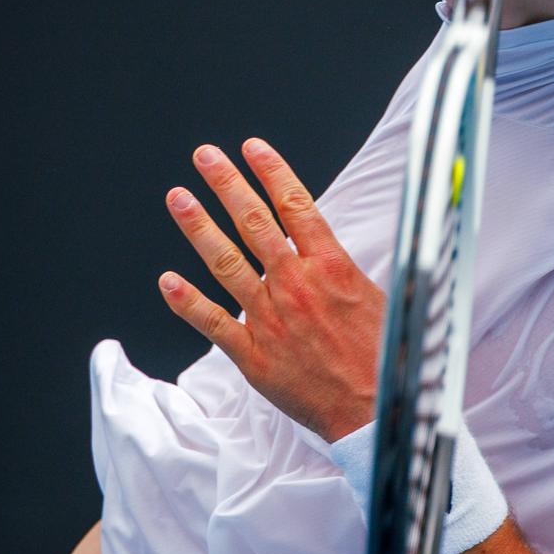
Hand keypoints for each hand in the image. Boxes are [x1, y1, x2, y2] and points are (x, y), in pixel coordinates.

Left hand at [158, 138, 383, 442]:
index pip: (297, 205)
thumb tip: (330, 247)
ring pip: (226, 262)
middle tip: (205, 156)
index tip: (253, 147)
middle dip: (227, 184)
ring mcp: (270, 317)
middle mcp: (296, 284)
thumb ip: (345, 270)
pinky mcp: (253, 354)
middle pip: (254, 222)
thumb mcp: (382, 296)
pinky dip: (187, 302)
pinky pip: (213, 322)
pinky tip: (167, 281)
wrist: (377, 406)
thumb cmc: (386, 354)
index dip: (272, 172)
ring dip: (199, 227)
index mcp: (331, 267)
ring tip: (178, 198)